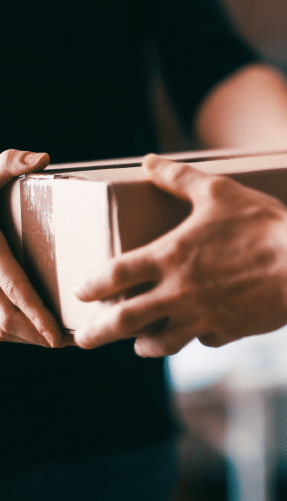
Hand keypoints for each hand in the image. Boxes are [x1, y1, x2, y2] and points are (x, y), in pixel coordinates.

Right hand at [0, 149, 62, 346]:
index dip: (35, 316)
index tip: (57, 338)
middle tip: (67, 342)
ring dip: (19, 337)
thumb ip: (8, 163)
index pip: (13, 290)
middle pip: (2, 319)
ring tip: (51, 340)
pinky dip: (2, 330)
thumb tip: (43, 158)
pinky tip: (25, 330)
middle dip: (34, 335)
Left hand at [74, 155, 286, 356]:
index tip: (82, 291)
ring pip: (162, 342)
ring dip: (145, 345)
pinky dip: (197, 337)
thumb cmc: (261, 225)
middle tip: (85, 340)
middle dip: (98, 334)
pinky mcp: (229, 331)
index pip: (116, 275)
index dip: (93, 284)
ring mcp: (203, 316)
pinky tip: (200, 332)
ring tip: (140, 345)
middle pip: (125, 321)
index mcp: (170, 257)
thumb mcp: (218, 192)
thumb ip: (179, 178)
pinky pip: (205, 340)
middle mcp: (179, 293)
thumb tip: (149, 161)